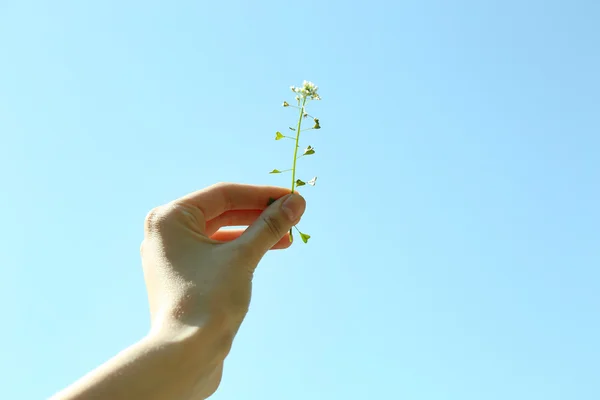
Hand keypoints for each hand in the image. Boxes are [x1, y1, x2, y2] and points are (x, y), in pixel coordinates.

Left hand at [140, 182, 305, 393]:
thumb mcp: (243, 256)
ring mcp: (173, 255)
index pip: (223, 195)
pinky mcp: (184, 275)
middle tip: (293, 215)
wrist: (187, 354)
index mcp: (170, 218)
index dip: (262, 195)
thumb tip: (296, 202)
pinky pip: (216, 251)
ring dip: (255, 233)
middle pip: (222, 212)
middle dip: (260, 214)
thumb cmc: (208, 301)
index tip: (292, 197)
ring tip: (287, 236)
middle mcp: (166, 233)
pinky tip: (268, 250)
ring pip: (221, 233)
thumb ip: (269, 226)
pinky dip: (241, 249)